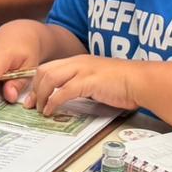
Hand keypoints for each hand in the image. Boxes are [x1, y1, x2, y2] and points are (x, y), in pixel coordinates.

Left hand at [24, 55, 139, 115]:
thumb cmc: (123, 83)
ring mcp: (83, 70)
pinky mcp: (89, 82)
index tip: (33, 96)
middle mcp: (78, 62)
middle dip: (34, 88)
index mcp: (79, 61)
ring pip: (50, 78)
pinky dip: (53, 102)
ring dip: (41, 95)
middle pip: (45, 70)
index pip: (50, 67)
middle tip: (30, 105)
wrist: (140, 81)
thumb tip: (67, 97)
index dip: (37, 82)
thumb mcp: (96, 80)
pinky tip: (51, 111)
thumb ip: (82, 84)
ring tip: (40, 109)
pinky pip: (64, 91)